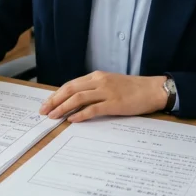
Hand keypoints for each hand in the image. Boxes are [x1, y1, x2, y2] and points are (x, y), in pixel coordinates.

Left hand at [38, 71, 167, 122]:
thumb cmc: (131, 88)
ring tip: (53, 116)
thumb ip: (94, 89)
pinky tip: (72, 119)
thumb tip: (75, 100)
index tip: (46, 103)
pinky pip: (93, 109)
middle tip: (43, 111)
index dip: (56, 94)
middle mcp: (99, 81)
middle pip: (70, 89)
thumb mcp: (109, 83)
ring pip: (78, 98)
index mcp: (96, 76)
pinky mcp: (114, 104)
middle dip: (54, 100)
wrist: (152, 89)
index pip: (71, 84)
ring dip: (63, 107)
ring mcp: (106, 92)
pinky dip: (80, 114)